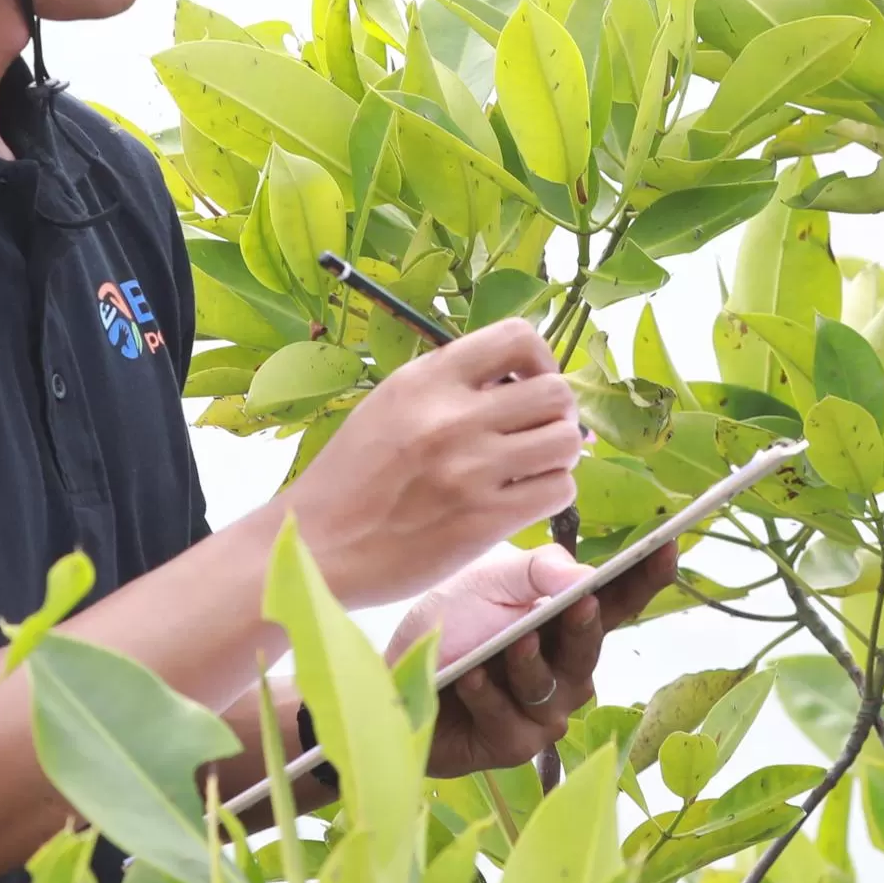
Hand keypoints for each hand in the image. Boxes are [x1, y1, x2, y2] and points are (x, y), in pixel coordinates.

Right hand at [282, 322, 581, 606]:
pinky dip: (550, 493)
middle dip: (557, 414)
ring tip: (532, 468)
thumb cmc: (350, 478)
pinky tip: (523, 499)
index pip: (518, 337)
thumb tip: (516, 380)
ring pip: (566, 441)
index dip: (540, 359)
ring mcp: (471, 469)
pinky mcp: (484, 519)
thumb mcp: (389, 405)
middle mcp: (452, 417)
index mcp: (427, 379)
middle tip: (536, 434)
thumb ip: (447, 386)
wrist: (316, 545)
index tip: (530, 383)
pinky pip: (558, 490)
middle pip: (556, 392)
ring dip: (558, 455)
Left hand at [403, 538, 676, 776]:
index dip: (647, 577)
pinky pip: (508, 720)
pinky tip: (471, 675)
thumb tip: (585, 575)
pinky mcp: (512, 746)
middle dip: (585, 625)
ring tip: (512, 640)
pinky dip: (488, 694)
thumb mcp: (491, 582)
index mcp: (570, 624)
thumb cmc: (452, 624)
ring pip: (550, 688)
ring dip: (529, 664)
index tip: (668, 545)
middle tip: (583, 601)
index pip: (619, 601)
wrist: (395, 674)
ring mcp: (544, 713)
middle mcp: (568, 672)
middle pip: (590, 648)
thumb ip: (537, 572)